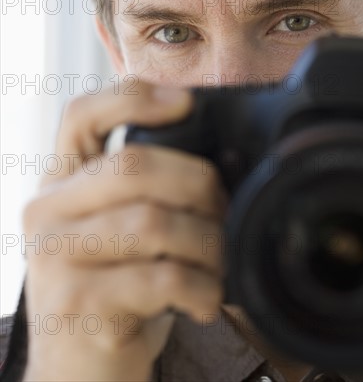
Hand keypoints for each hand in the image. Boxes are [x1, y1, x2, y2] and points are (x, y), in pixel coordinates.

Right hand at [22, 81, 227, 380]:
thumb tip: (217, 164)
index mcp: (60, 183)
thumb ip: (144, 194)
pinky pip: (159, 278)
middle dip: (199, 185)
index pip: (81, 115)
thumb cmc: (113, 291)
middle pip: (134, 165)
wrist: (79, 370)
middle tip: (223, 213)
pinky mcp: (76, 302)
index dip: (134, 97)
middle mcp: (48, 210)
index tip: (186, 103)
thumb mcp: (118, 231)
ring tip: (218, 263)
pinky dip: (200, 287)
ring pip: (153, 222)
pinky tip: (206, 300)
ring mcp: (55, 256)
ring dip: (206, 244)